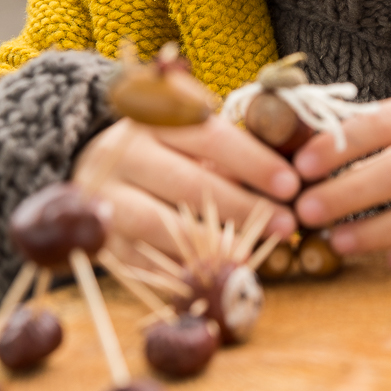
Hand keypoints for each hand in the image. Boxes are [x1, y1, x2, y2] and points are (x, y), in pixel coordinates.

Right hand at [73, 116, 299, 265]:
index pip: (210, 136)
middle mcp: (124, 154)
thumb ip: (231, 148)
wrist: (97, 167)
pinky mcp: (102, 240)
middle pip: (189, 183)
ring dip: (216, 243)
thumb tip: (287, 177)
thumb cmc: (167, 148)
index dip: (254, 162)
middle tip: (287, 222)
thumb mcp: (192, 132)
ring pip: (164, 226)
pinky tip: (219, 272)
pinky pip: (145, 262)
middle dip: (244, 206)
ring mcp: (107, 198)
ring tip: (258, 252)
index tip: (291, 183)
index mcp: (154, 118)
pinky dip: (184, 269)